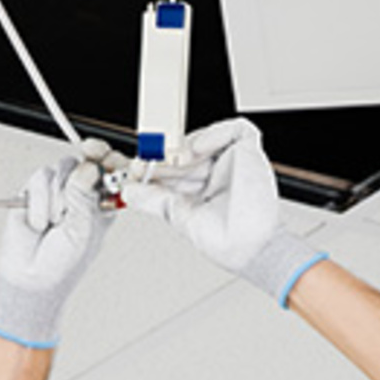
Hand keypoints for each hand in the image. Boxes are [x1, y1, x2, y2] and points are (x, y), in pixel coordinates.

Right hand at [0, 141, 110, 347]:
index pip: (113, 172)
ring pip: (64, 167)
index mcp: (103, 202)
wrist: (30, 275)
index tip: (112, 157)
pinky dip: (40, 201)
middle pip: (89, 159)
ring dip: (60, 195)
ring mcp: (58, 189)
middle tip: (90, 151)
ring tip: (55, 222)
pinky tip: (39, 221)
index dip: (114, 160)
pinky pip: (41, 178)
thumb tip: (86, 167)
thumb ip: (85, 198)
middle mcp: (82, 192)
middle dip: (92, 155)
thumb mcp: (84, 230)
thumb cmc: (63, 262)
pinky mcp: (34, 190)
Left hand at [142, 120, 326, 304]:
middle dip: (163, 158)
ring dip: (184, 147)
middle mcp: (216, 174)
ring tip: (172, 160)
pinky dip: (215, 133)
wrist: (250, 249)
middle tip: (145, 163)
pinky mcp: (250, 153)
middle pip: (184, 153)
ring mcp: (232, 162)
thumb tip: (129, 192)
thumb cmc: (226, 242)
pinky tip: (198, 149)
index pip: (173, 169)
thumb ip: (154, 201)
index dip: (155, 166)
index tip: (136, 170)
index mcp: (200, 189)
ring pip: (203, 139)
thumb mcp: (179, 216)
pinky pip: (236, 130)